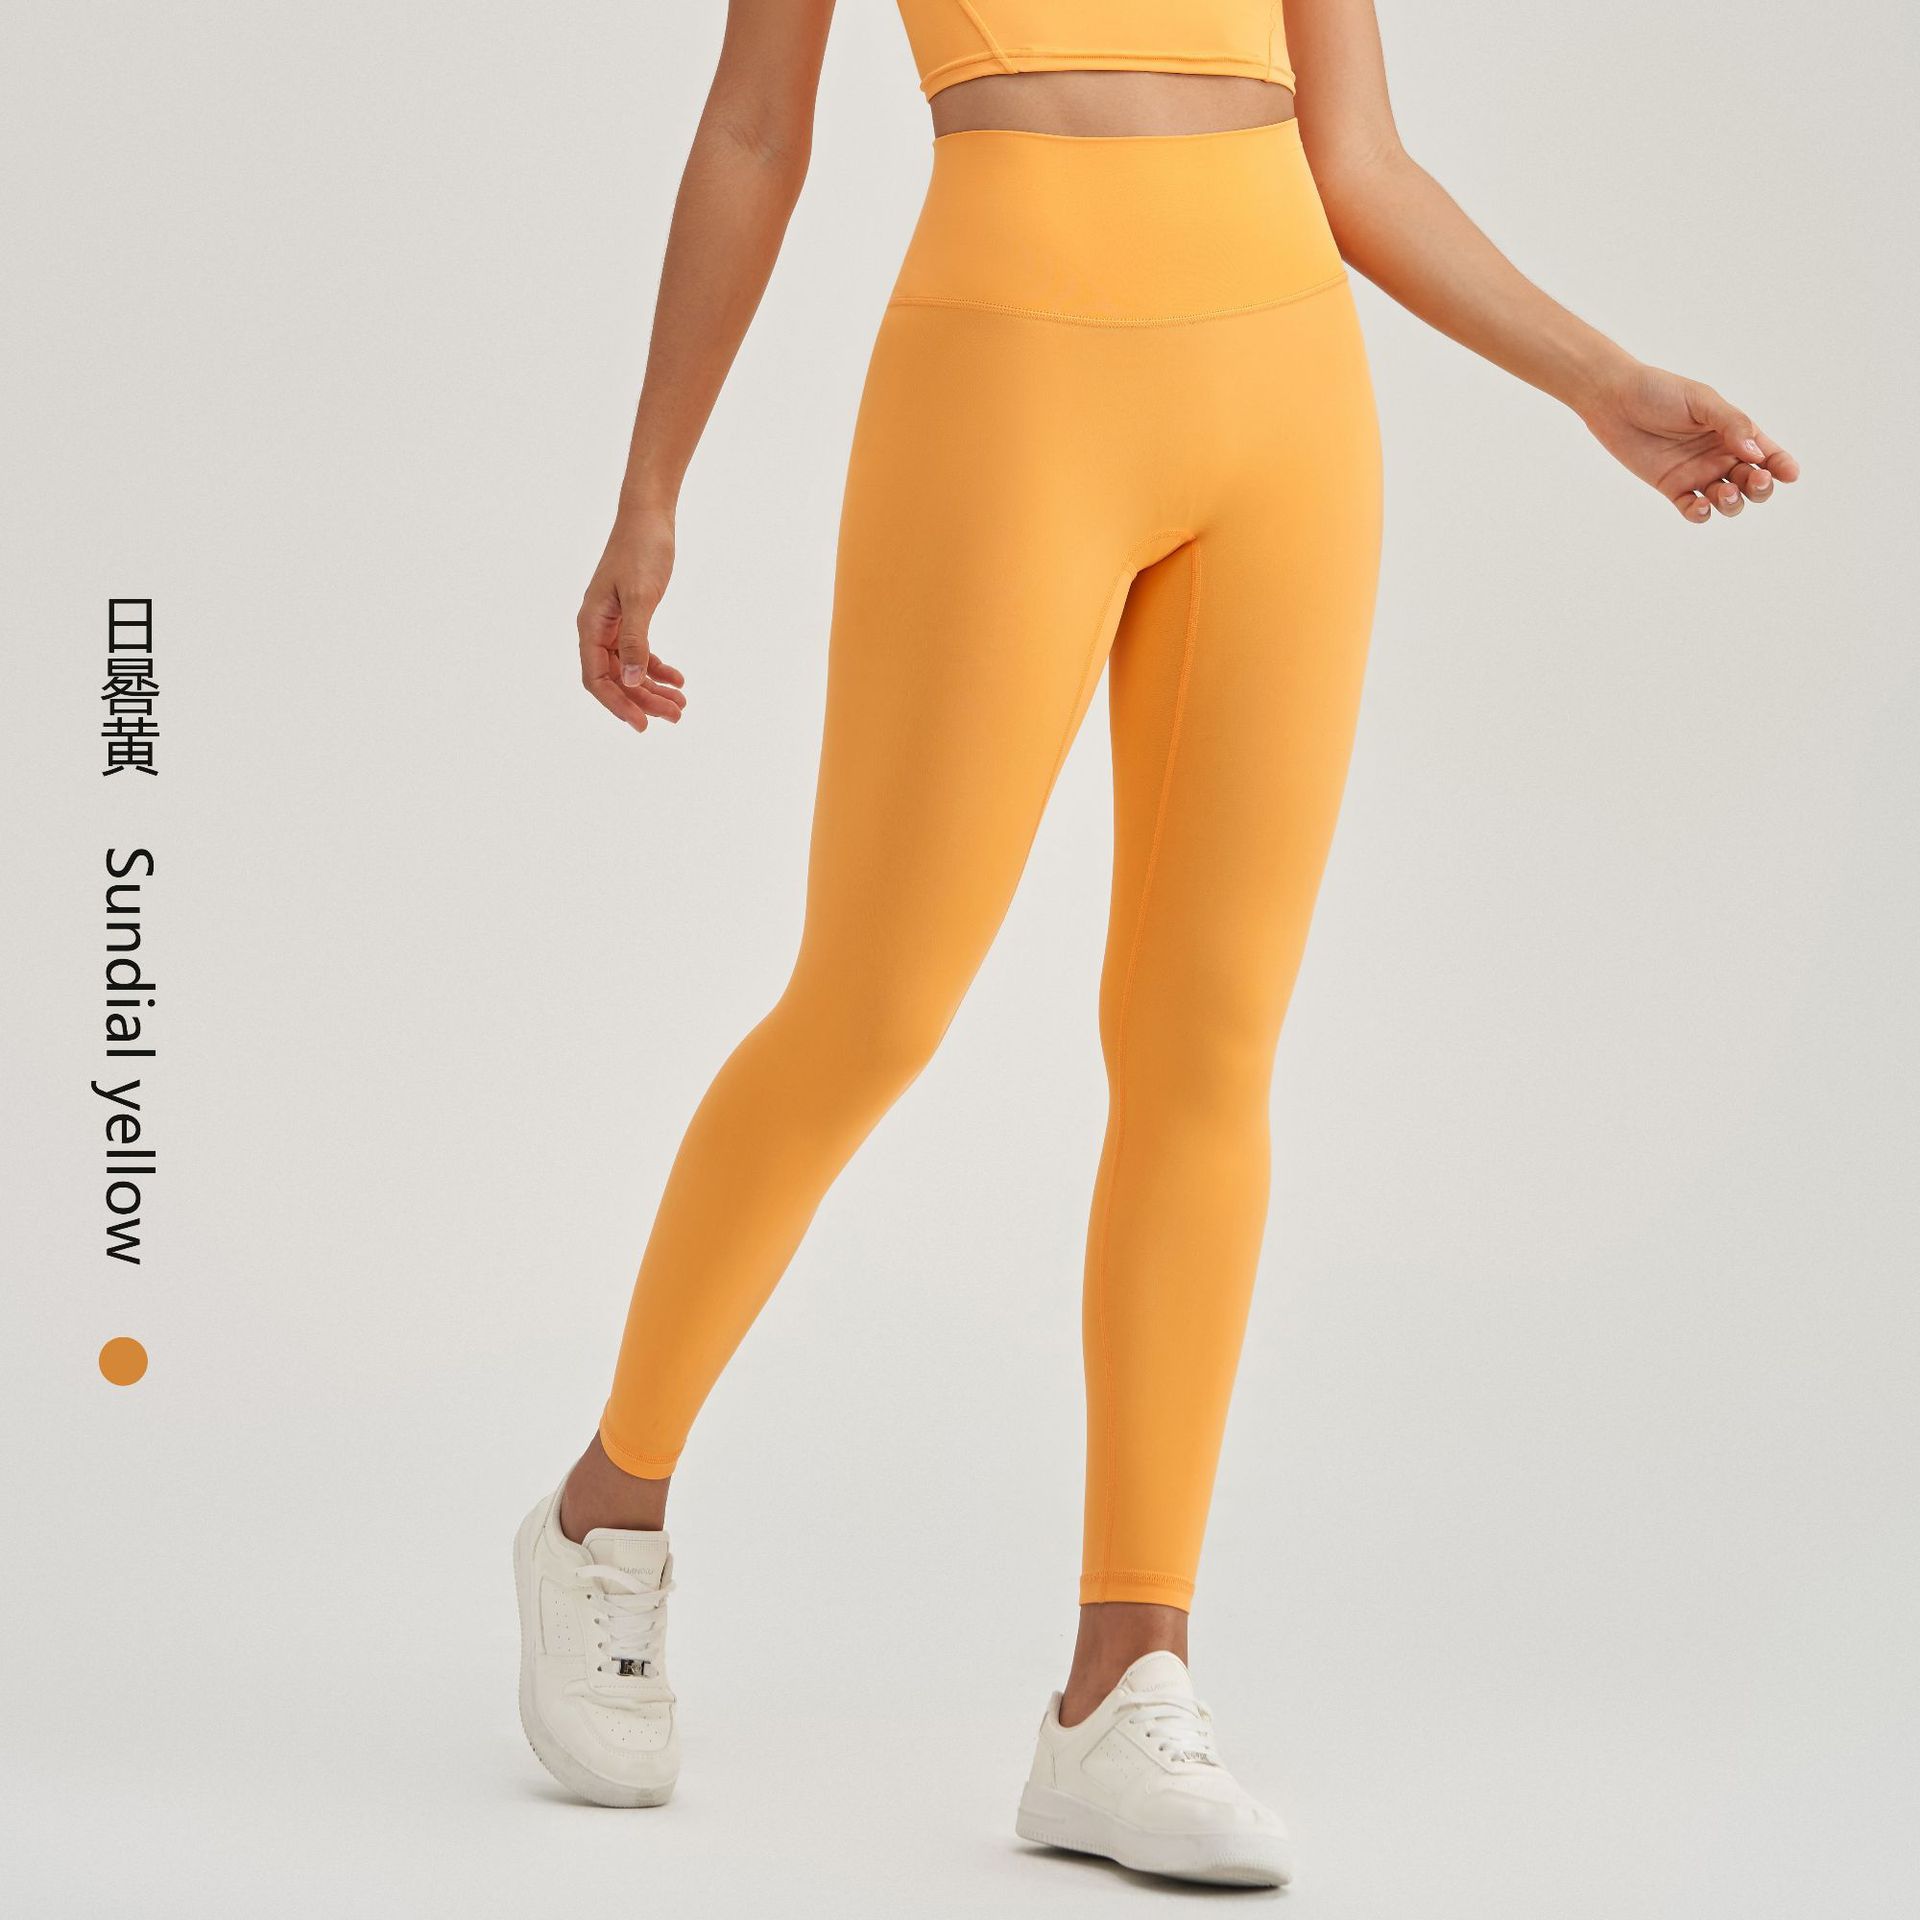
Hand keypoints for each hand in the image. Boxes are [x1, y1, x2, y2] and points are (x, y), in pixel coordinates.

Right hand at [576, 509, 687, 732]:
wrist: (649, 515)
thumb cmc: (642, 549)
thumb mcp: (641, 596)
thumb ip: (635, 639)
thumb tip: (629, 679)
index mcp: (591, 624)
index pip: (596, 679)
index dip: (618, 704)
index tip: (643, 724)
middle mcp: (597, 627)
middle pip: (615, 679)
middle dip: (644, 700)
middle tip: (676, 716)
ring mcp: (612, 623)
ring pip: (629, 669)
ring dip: (653, 689)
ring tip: (681, 705)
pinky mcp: (630, 616)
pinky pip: (639, 652)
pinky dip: (657, 668)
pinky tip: (678, 680)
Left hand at [1580, 361, 1799, 523]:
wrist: (1615, 400)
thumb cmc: (1660, 392)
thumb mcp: (1702, 402)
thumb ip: (1731, 423)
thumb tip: (1757, 453)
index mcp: (1734, 432)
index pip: (1767, 454)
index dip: (1782, 466)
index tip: (1789, 474)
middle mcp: (1720, 456)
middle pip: (1751, 482)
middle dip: (1760, 487)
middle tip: (1754, 481)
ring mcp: (1697, 473)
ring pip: (1726, 500)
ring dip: (1732, 502)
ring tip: (1724, 492)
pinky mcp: (1672, 487)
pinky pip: (1693, 509)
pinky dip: (1701, 513)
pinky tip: (1702, 506)